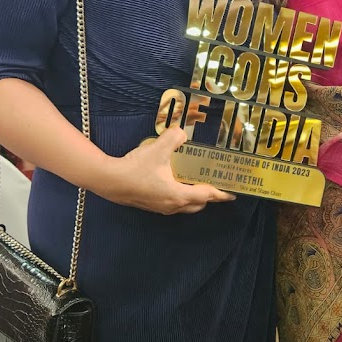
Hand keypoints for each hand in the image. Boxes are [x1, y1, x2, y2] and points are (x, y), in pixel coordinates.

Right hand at [97, 127, 236, 213]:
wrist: (109, 181)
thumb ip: (174, 138)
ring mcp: (161, 208)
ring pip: (184, 206)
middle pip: (197, 204)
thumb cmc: (135, 168)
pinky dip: (179, 195)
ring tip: (194, 181)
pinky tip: (173, 182)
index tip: (232, 193)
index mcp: (179, 195)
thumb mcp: (158, 149)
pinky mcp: (151, 205)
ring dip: (192, 197)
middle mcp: (172, 205)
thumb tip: (182, 133)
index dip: (221, 194)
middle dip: (208, 196)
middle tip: (213, 183)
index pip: (206, 195)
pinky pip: (172, 203)